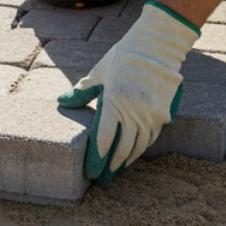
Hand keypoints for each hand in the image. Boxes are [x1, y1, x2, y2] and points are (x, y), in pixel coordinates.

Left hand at [58, 1, 197, 183]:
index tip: (90, 172)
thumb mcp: (99, 73)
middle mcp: (134, 112)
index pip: (104, 140)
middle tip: (101, 179)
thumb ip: (81, 91)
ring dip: (126, 161)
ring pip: (138, 146)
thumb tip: (62, 102)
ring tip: (116, 170)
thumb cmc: (124, 57)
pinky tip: (133, 154)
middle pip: (122, 149)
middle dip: (110, 167)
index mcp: (115, 102)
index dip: (97, 158)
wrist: (157, 46)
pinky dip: (141, 148)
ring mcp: (151, 114)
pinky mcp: (163, 114)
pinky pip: (151, 137)